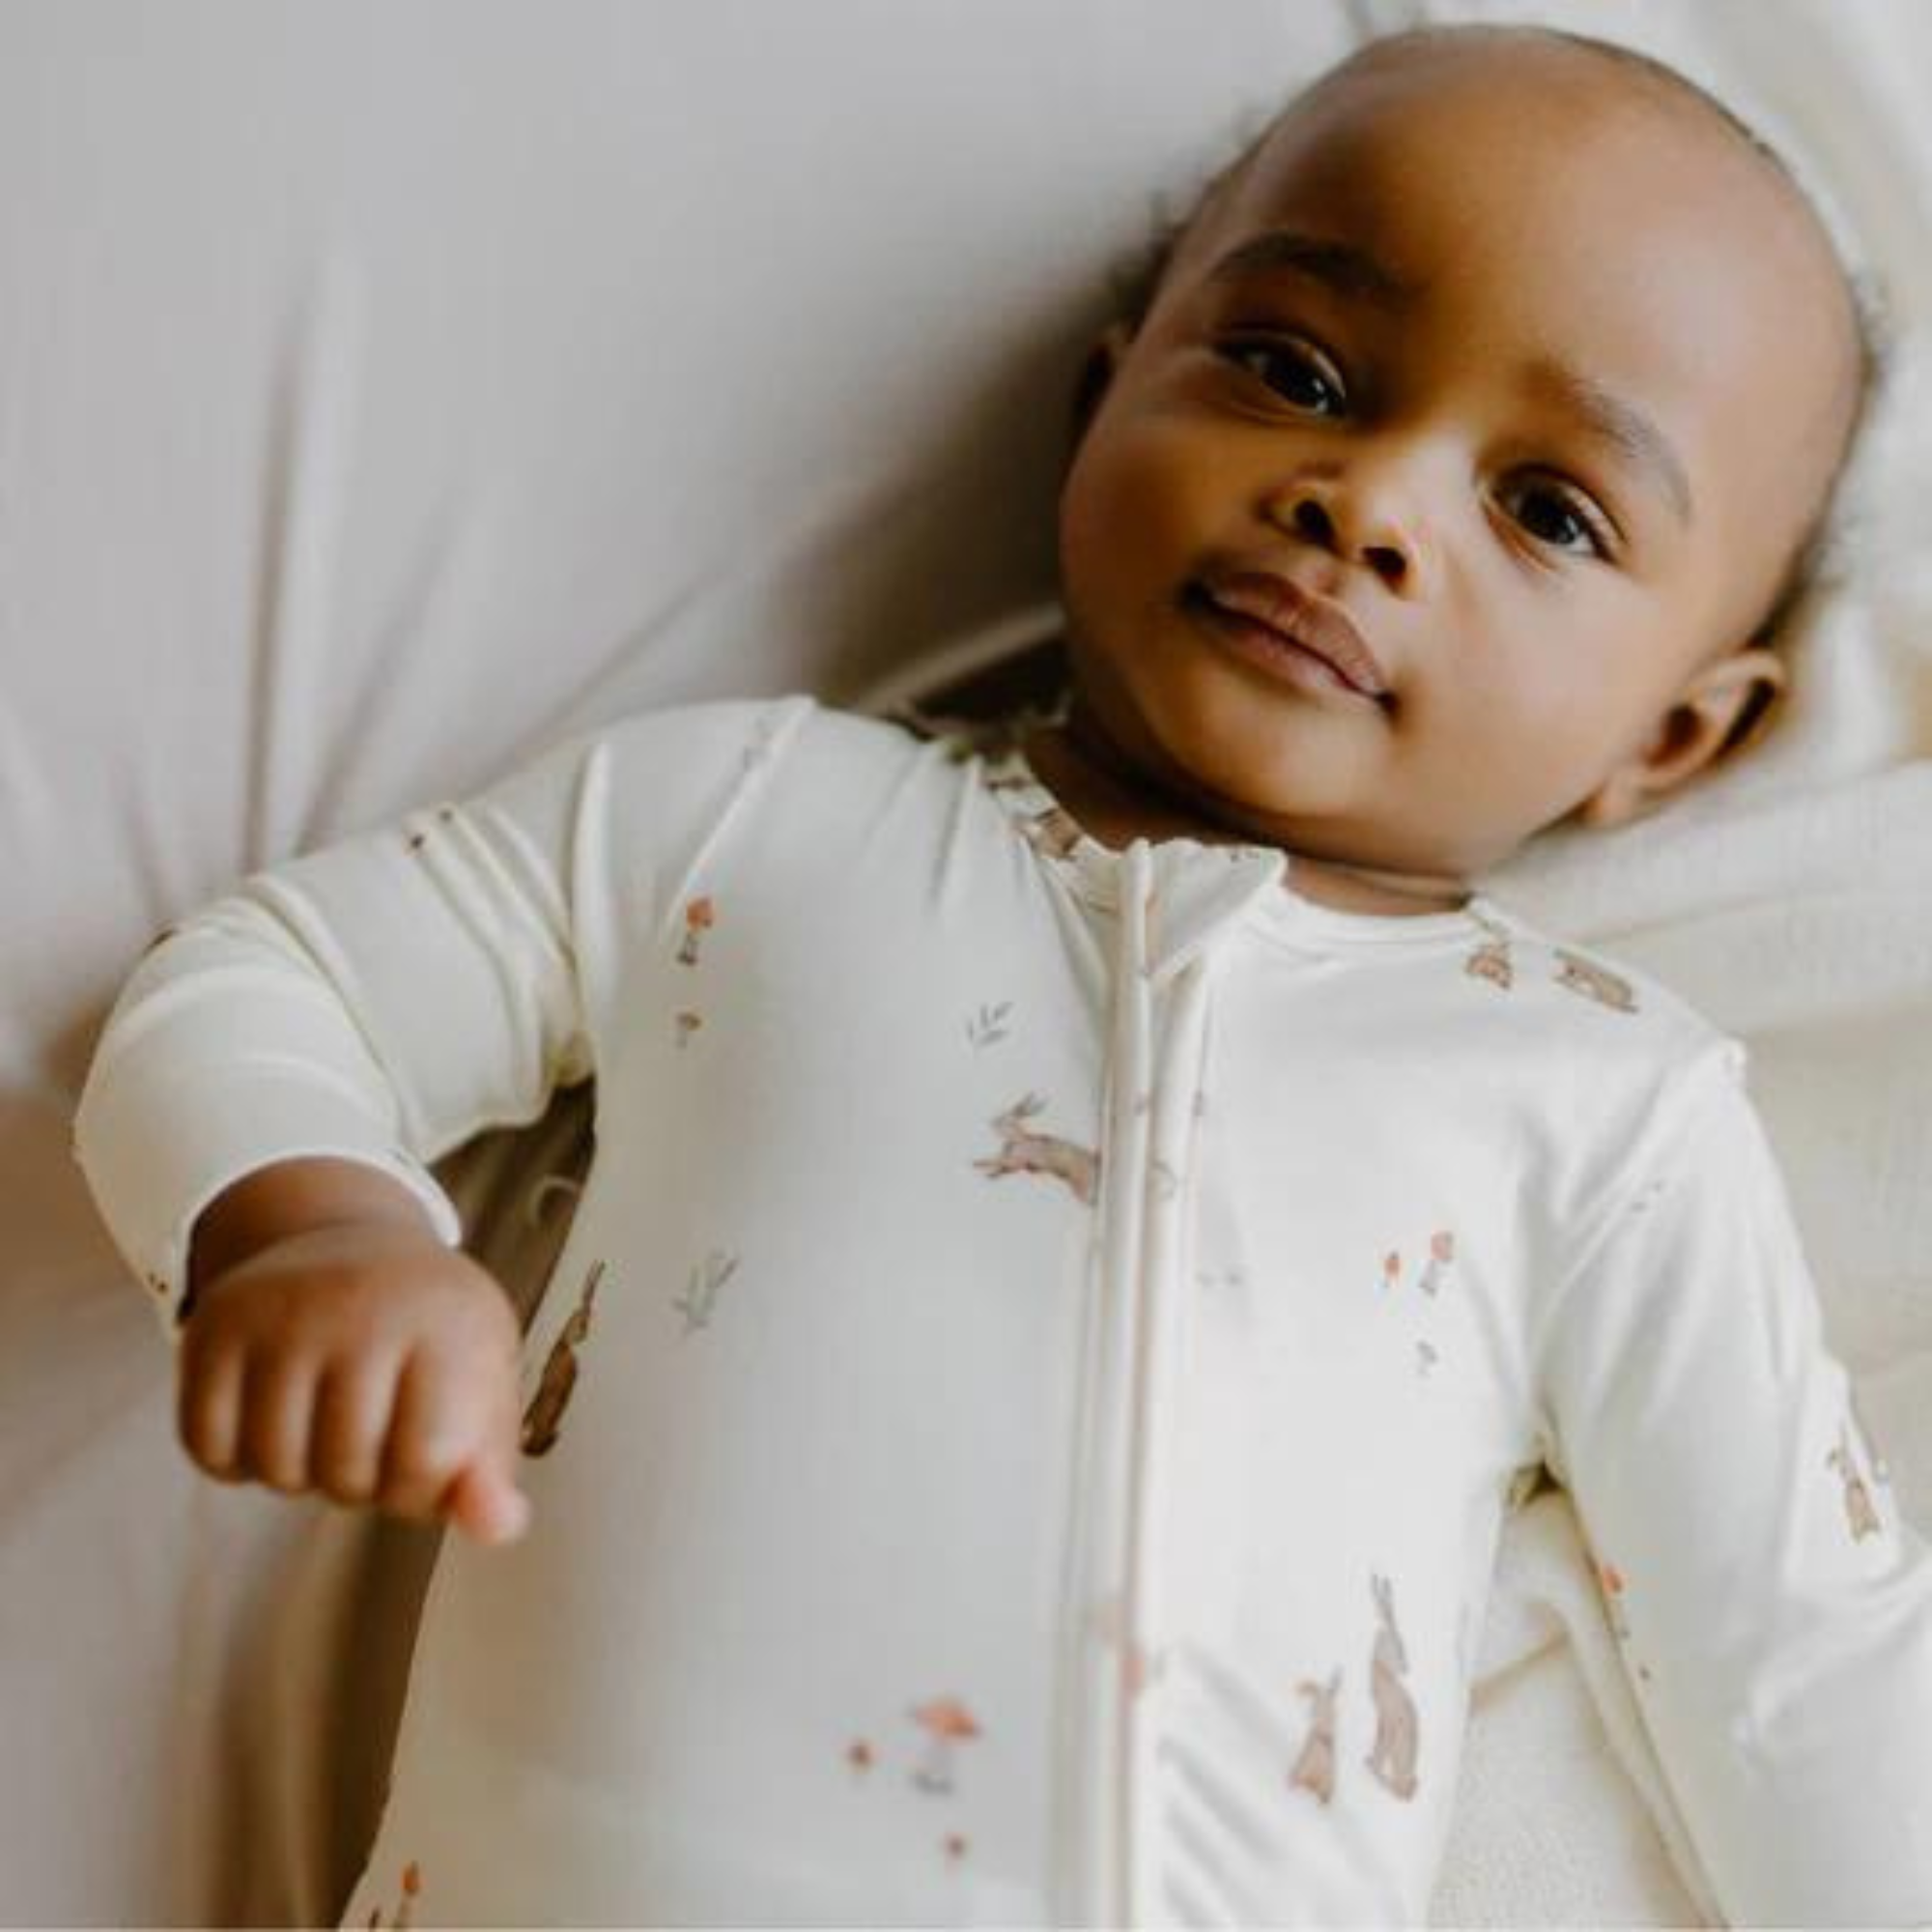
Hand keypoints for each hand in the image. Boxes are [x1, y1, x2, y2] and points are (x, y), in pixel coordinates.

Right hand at [176, 1220, 531, 1544]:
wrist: (349, 1245)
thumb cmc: (428, 1336)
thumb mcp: (480, 1387)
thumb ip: (490, 1470)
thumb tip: (496, 1529)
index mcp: (448, 1321)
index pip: (427, 1461)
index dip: (421, 1490)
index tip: (424, 1455)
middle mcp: (363, 1305)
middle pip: (346, 1471)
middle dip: (360, 1484)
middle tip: (371, 1436)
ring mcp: (280, 1311)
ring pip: (275, 1468)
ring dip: (298, 1476)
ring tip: (324, 1426)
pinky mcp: (213, 1324)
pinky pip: (207, 1447)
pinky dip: (235, 1460)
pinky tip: (270, 1421)